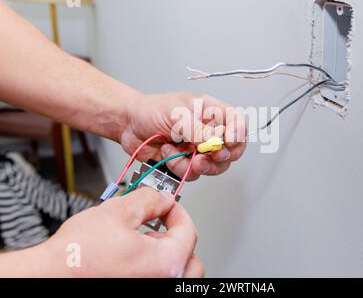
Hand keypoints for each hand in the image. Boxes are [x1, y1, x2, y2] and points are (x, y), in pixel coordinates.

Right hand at [31, 188, 202, 276]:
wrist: (48, 276)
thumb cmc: (76, 256)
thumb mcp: (118, 211)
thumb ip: (149, 200)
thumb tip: (163, 198)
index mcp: (166, 263)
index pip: (188, 231)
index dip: (178, 211)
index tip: (168, 205)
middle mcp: (164, 283)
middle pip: (190, 260)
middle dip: (177, 238)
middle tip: (160, 226)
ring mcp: (152, 292)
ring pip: (176, 274)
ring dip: (168, 256)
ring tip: (144, 243)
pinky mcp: (137, 294)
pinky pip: (158, 280)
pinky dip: (154, 269)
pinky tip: (132, 260)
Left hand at [120, 92, 246, 179]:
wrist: (128, 126)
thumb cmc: (151, 110)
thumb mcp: (176, 113)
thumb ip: (197, 129)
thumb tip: (214, 141)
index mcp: (211, 112)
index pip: (237, 122)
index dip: (238, 134)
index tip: (228, 142)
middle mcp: (208, 132)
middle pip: (232, 150)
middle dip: (218, 157)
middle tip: (204, 156)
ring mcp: (198, 149)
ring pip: (214, 167)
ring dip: (196, 165)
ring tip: (180, 155)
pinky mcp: (186, 163)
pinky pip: (193, 174)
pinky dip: (179, 167)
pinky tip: (167, 153)